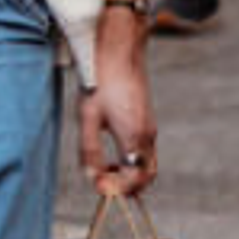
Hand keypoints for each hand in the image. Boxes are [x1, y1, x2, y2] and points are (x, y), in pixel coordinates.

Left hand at [80, 32, 156, 194]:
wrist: (119, 49)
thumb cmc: (100, 79)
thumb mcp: (88, 117)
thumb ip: (90, 151)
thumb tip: (92, 177)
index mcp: (134, 136)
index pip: (134, 179)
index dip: (116, 189)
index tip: (98, 187)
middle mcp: (147, 135)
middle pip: (147, 176)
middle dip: (127, 187)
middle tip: (103, 183)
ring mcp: (150, 127)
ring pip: (147, 164)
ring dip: (129, 174)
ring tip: (104, 169)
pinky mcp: (147, 119)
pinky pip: (145, 150)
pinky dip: (132, 161)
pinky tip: (111, 152)